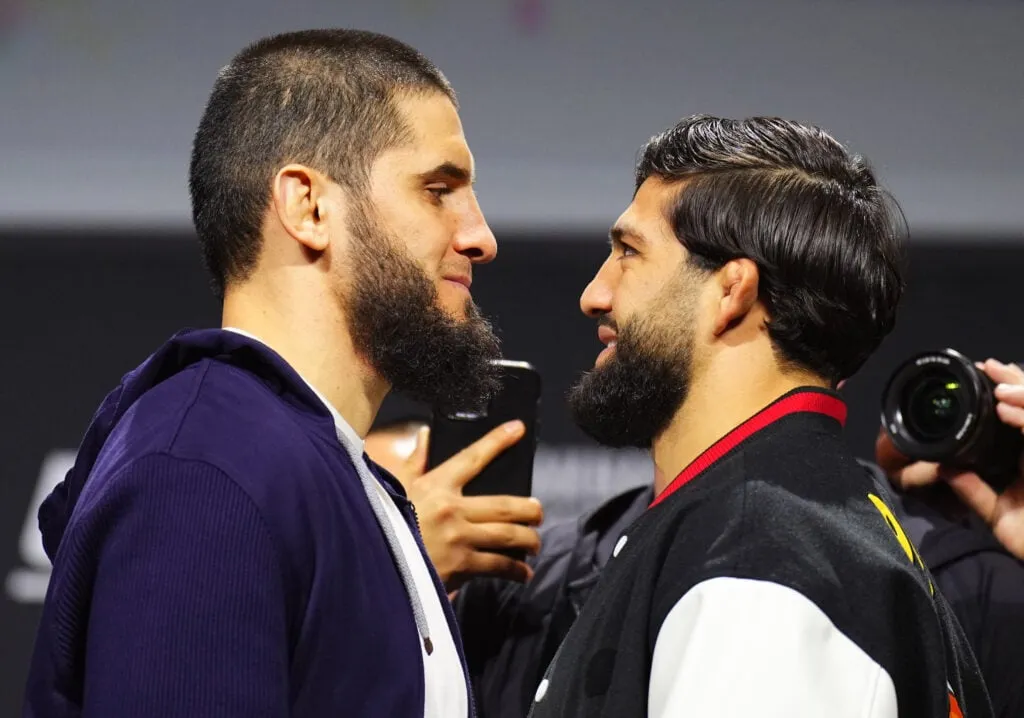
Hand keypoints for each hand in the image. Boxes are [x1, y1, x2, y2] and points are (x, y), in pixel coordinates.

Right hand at [392, 421, 543, 591]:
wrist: (372, 566)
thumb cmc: (382, 524)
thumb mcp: (394, 489)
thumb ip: (414, 463)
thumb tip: (425, 435)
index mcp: (436, 485)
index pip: (473, 457)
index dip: (498, 441)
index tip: (519, 429)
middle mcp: (452, 509)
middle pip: (505, 505)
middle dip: (529, 510)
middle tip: (538, 512)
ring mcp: (459, 538)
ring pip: (508, 535)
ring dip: (529, 539)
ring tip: (535, 542)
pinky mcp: (461, 566)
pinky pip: (498, 565)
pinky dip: (515, 570)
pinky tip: (523, 573)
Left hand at [877, 358, 1023, 559]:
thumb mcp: (997, 513)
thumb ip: (974, 491)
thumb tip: (945, 468)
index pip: (1023, 415)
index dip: (1011, 392)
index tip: (985, 375)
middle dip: (1017, 382)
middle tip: (990, 367)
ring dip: (1023, 394)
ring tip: (998, 386)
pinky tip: (1006, 413)